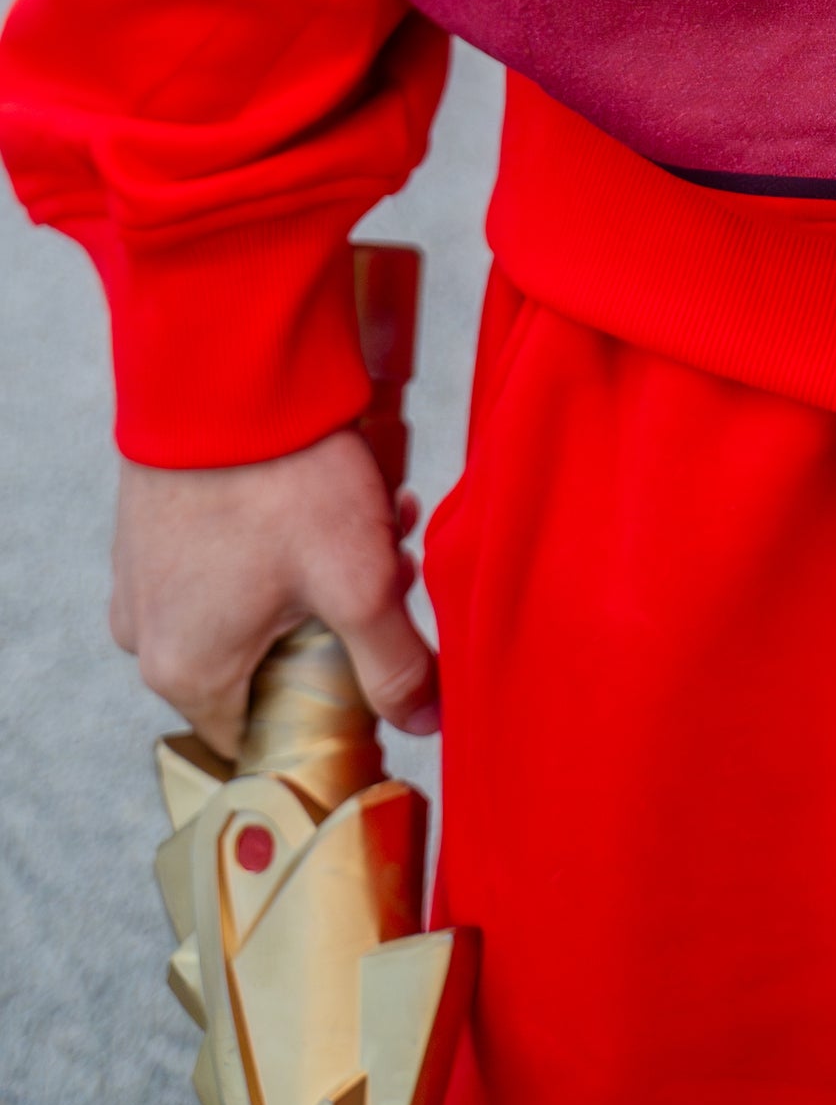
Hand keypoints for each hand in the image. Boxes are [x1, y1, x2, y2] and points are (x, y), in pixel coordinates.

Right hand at [111, 426, 438, 761]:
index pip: (265, 736)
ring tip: (378, 513)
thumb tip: (423, 724)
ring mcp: (144, 578)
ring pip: (252, 604)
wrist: (223, 368)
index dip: (332, 709)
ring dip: (322, 569)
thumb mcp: (358, 580)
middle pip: (267, 663)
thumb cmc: (280, 478)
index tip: (378, 661)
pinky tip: (333, 490)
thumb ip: (393, 663)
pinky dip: (282, 537)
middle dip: (342, 620)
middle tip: (391, 566)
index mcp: (186, 673)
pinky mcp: (152, 526)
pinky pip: (224, 558)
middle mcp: (148, 636)